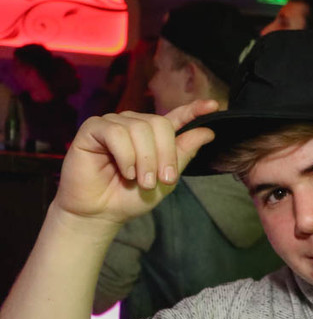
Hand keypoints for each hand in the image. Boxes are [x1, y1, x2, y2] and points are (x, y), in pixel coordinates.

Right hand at [56, 100, 217, 225]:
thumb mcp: (165, 180)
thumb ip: (183, 155)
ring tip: (141, 181)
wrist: (101, 212)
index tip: (213, 106)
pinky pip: (116, 132)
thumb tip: (207, 132)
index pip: (175, 116)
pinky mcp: (93, 128)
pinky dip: (126, 155)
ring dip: (145, 159)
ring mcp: (113, 124)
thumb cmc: (131, 197)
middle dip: (165, 154)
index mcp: (153, 136)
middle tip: (162, 179)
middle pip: (160, 123)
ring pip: (139, 128)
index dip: (193, 109)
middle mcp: (134, 125)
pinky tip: (126, 171)